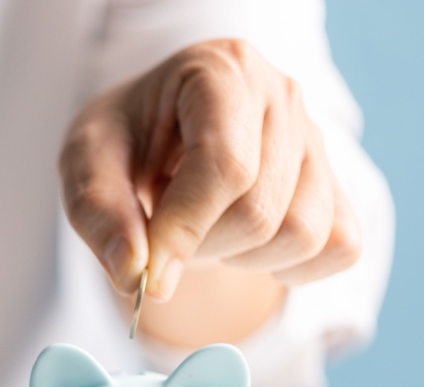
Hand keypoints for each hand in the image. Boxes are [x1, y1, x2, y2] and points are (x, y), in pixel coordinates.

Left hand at [60, 38, 361, 301]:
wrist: (155, 141)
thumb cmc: (121, 142)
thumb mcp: (85, 163)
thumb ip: (99, 214)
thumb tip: (133, 275)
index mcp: (220, 71)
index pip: (225, 165)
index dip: (185, 230)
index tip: (148, 277)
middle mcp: (282, 96)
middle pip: (258, 211)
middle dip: (199, 246)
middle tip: (161, 230)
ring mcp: (318, 140)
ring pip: (300, 235)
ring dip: (237, 258)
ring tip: (198, 227)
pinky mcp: (337, 185)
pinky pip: (335, 250)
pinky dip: (285, 269)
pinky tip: (239, 245)